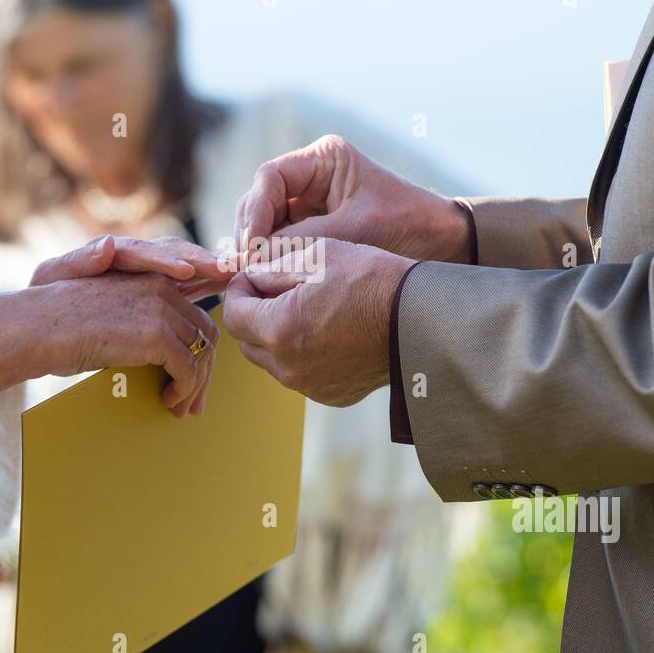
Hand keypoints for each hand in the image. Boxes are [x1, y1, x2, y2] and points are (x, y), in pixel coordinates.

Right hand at [0, 238, 219, 416]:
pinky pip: (188, 368)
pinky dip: (184, 389)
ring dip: (196, 386)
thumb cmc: (58, 327)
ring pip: (201, 352)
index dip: (201, 350)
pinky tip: (168, 401)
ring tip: (181, 408)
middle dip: (205, 372)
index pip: (196, 314)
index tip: (198, 380)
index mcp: (150, 278)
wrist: (34, 328)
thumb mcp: (107, 314)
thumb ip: (138, 323)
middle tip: (194, 404)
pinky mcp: (155, 333)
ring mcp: (159, 308)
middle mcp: (160, 286)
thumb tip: (164, 356)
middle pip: (206, 333)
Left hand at [30, 234, 234, 298]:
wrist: (46, 314)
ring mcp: (152, 273)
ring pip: (188, 265)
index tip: (185, 271)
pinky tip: (230, 286)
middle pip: (174, 254)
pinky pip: (190, 283)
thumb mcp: (51, 278)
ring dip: (212, 270)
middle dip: (201, 261)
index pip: (142, 253)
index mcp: (114, 254)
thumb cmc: (48, 297)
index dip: (165, 261)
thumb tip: (108, 245)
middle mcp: (138, 258)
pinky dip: (210, 282)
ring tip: (236, 275)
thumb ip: (77, 262)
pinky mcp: (161, 289)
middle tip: (227, 269)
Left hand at [223, 237, 411, 406]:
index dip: (239, 291)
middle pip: (247, 341)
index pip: (232, 315)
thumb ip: (272, 269)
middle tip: (279, 290)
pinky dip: (303, 355)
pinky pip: (300, 374)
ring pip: (272, 360)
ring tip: (307, 309)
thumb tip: (249, 278)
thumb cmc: (371, 279)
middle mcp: (289, 367)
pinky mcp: (330, 396)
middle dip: (255, 315)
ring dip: (277, 336)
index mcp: (280, 330)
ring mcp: (310, 386)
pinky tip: (329, 332)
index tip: (255, 277)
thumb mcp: (317, 257)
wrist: (420, 318)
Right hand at [233, 135, 471, 263]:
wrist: (444, 242)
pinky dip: (269, 257)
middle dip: (250, 231)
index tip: (251, 245)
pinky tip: (262, 277)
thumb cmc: (409, 225)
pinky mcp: (312, 227)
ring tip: (249, 275)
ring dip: (256, 247)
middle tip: (243, 265)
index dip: (255, 210)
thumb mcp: (355, 231)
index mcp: (324, 159)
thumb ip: (304, 241)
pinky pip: (280, 239)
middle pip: (261, 199)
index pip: (271, 177)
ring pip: (265, 221)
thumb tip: (255, 259)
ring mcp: (309, 202)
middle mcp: (311, 176)